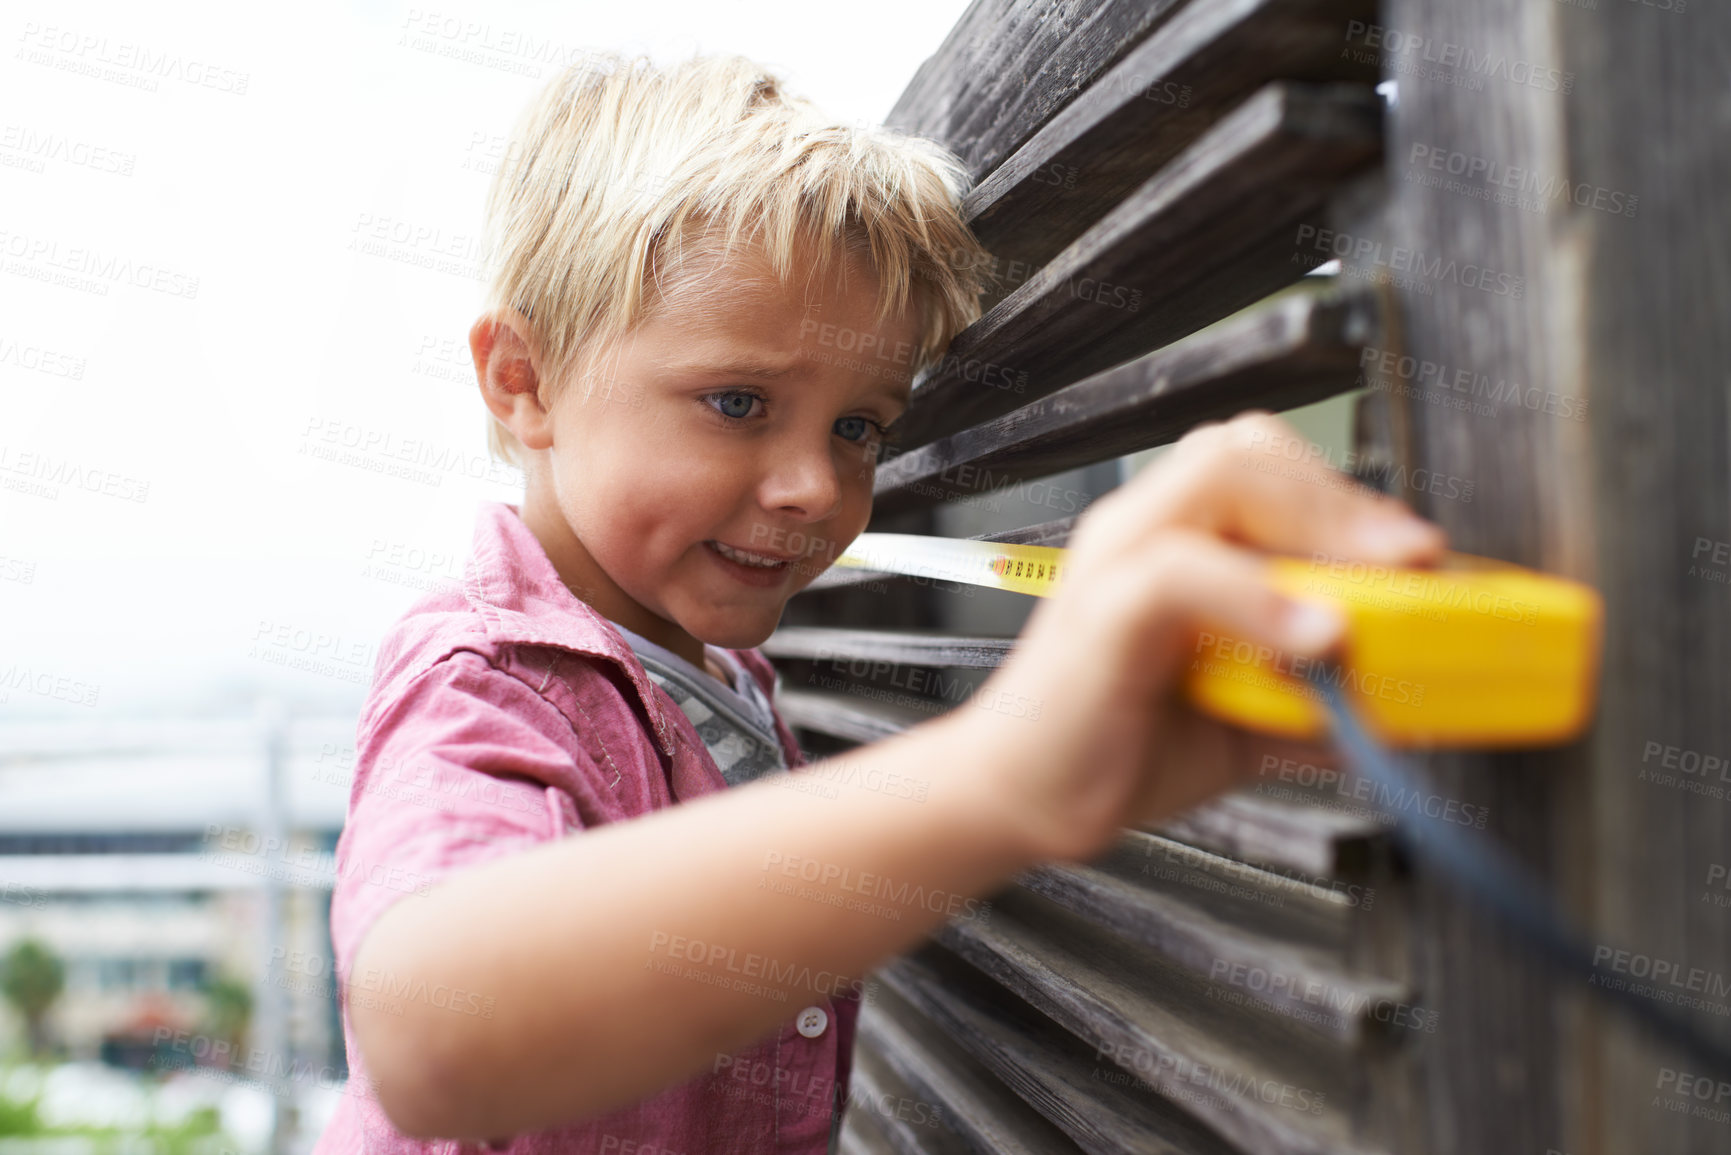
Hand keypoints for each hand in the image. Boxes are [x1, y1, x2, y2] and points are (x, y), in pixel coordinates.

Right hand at [964, 411, 1447, 864]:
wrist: (1025, 800)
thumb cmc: (1117, 745)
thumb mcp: (1248, 719)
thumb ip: (1322, 700)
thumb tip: (1415, 708)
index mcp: (1175, 538)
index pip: (1268, 466)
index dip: (1348, 496)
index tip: (1418, 556)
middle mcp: (1141, 530)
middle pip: (1246, 449)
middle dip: (1341, 498)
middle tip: (1410, 561)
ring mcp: (1115, 562)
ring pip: (1216, 477)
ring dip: (1311, 526)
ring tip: (1367, 594)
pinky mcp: (1100, 613)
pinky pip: (1179, 572)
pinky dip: (1254, 597)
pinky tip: (1309, 641)